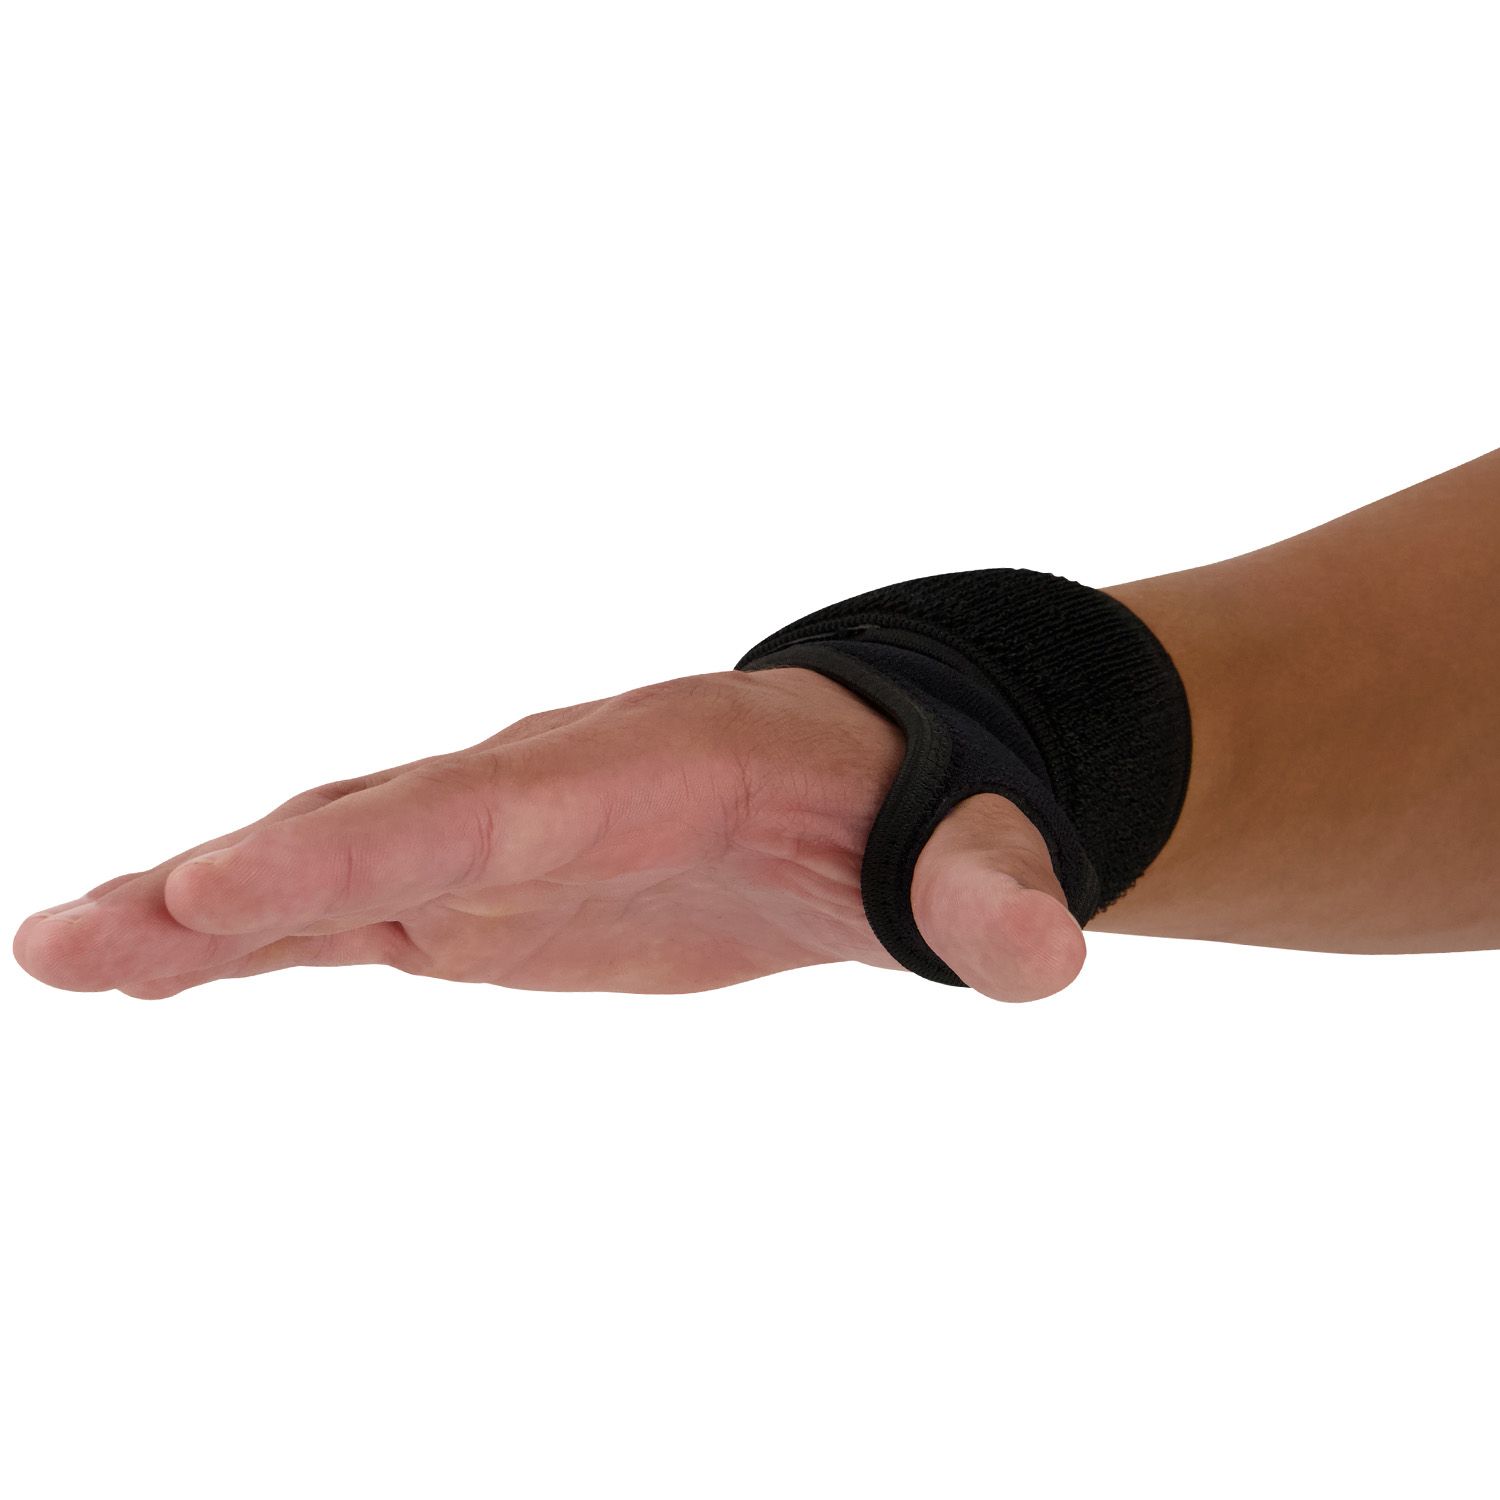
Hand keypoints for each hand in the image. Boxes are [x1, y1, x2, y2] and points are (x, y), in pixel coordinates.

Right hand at [13, 669, 1087, 1001]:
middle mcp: (548, 785)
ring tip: (68, 952)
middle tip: (89, 935)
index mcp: (659, 765)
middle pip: (380, 823)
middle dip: (242, 878)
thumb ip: (988, 890)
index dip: (376, 844)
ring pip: (333, 865)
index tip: (236, 886)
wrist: (865, 791)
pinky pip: (348, 910)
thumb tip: (1040, 952)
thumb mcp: (970, 843)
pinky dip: (249, 938)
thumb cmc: (909, 805)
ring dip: (202, 913)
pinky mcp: (483, 889)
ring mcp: (502, 837)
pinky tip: (150, 965)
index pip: (500, 800)